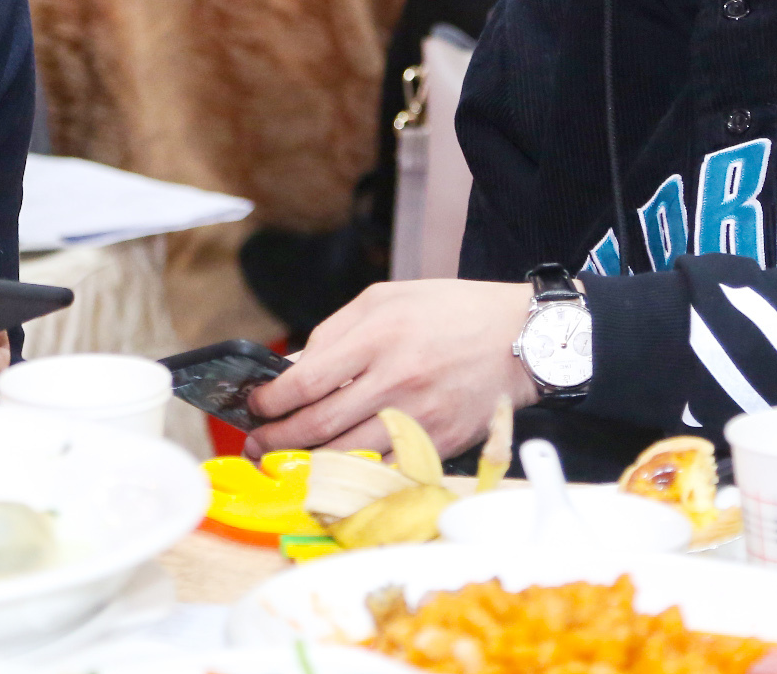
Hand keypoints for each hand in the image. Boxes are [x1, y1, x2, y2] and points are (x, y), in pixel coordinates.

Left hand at [243, 279, 537, 459]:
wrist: (520, 338)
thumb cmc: (449, 312)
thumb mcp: (386, 299)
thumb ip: (334, 333)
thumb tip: (293, 370)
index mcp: (379, 335)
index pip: (306, 381)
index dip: (270, 401)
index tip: (256, 406)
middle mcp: (397, 378)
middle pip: (319, 424)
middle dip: (277, 440)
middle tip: (257, 445)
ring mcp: (419, 416)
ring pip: (347, 454)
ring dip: (305, 463)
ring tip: (282, 462)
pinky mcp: (438, 443)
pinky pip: (384, 470)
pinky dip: (352, 476)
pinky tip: (331, 474)